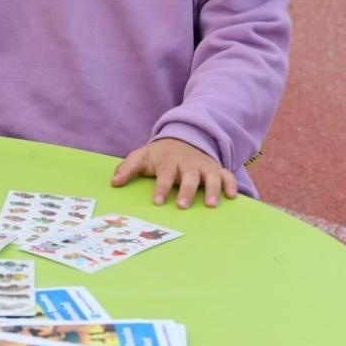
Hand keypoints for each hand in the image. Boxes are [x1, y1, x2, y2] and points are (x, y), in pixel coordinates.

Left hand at [111, 138, 238, 207]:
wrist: (182, 138)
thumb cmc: (159, 155)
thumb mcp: (141, 157)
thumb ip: (127, 168)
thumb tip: (114, 182)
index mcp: (168, 161)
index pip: (164, 174)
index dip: (160, 188)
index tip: (156, 202)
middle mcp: (188, 163)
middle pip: (188, 176)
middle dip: (186, 191)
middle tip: (182, 206)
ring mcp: (204, 166)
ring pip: (210, 176)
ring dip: (212, 189)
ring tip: (211, 205)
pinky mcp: (216, 168)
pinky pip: (227, 175)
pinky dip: (231, 184)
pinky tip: (232, 196)